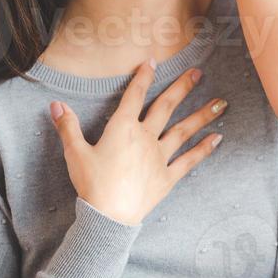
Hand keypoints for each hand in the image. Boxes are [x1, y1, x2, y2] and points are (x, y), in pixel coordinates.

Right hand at [48, 62, 224, 224]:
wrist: (109, 216)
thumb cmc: (91, 184)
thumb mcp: (75, 153)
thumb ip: (68, 126)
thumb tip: (56, 104)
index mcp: (122, 129)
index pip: (134, 96)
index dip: (143, 77)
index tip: (152, 62)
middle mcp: (145, 138)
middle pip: (166, 107)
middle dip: (182, 88)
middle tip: (198, 72)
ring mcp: (159, 157)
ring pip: (184, 131)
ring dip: (202, 115)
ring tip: (222, 103)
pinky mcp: (167, 178)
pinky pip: (189, 161)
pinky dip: (204, 149)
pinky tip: (218, 138)